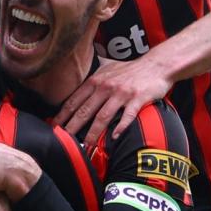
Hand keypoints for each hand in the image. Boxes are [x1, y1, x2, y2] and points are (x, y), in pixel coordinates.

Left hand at [52, 56, 173, 144]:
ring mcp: (122, 93)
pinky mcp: (137, 99)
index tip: (54, 126)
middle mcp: (106, 86)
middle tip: (63, 140)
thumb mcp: (108, 66)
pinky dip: (121, 127)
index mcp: (96, 80)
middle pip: (85, 110)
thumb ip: (92, 72)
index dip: (63, 114)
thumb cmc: (131, 69)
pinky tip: (114, 137)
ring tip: (86, 146)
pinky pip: (127, 116)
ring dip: (93, 133)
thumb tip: (77, 72)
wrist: (157, 65)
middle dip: (72, 127)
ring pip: (103, 116)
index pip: (74, 100)